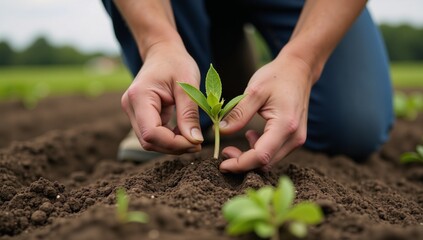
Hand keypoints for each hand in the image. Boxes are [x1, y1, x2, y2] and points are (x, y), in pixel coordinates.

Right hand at [121, 42, 203, 153]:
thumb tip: (195, 141)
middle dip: (174, 147)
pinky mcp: (140, 115)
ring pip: (150, 141)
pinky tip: (185, 132)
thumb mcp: (187, 86)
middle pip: (149, 141)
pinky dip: (170, 138)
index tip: (196, 142)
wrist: (163, 51)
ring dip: (172, 144)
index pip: (151, 133)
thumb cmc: (176, 62)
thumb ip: (189, 114)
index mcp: (139, 97)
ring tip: (193, 137)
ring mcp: (133, 112)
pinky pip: (154, 134)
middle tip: (197, 143)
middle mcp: (131, 107)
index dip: (173, 144)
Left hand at [218, 53, 313, 172]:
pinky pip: (275, 153)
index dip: (240, 164)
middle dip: (243, 163)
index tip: (222, 164)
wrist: (299, 70)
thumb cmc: (276, 77)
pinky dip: (260, 150)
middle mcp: (295, 137)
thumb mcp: (254, 91)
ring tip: (239, 140)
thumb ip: (238, 113)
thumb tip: (219, 131)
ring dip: (251, 157)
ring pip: (270, 161)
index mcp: (285, 125)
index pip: (261, 156)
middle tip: (225, 151)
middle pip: (266, 163)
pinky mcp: (295, 138)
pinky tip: (251, 135)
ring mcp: (297, 139)